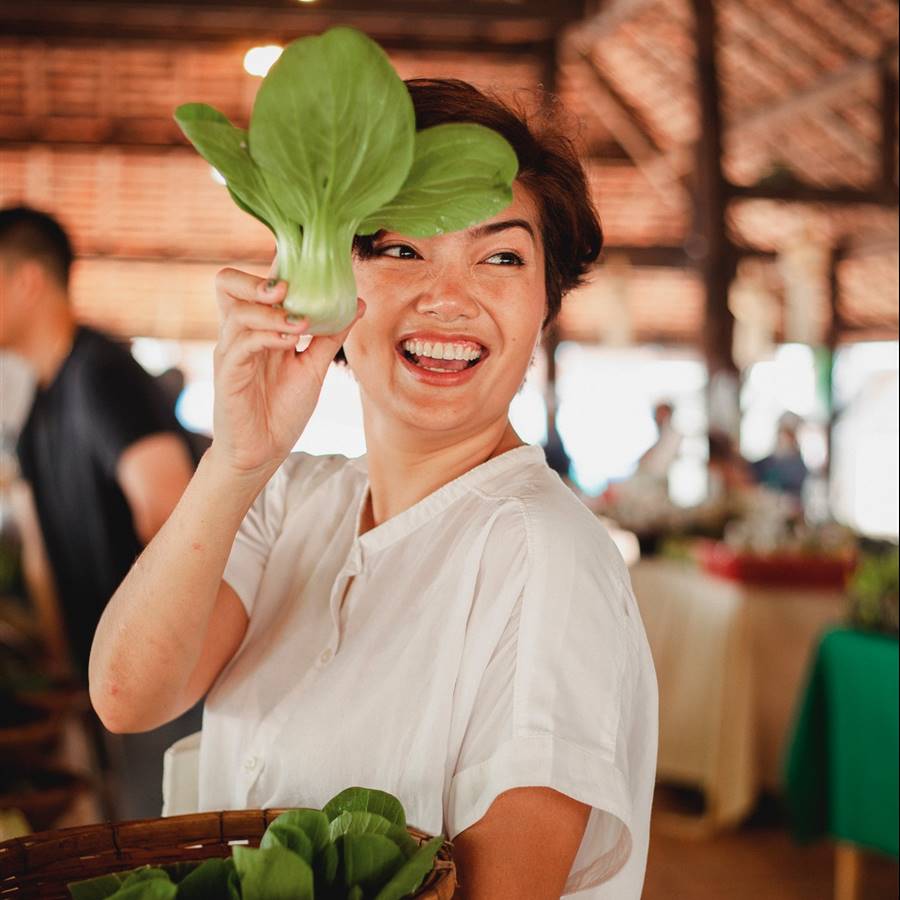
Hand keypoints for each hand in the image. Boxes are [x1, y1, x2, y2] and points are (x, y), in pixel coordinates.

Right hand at [209, 267, 364, 478]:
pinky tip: (291, 342)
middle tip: (288, 287)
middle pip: (227, 283)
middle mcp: (239, 334)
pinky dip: (268, 337)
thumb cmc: (282, 409)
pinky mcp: (228, 375)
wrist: (263, 452)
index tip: (308, 261)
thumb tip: (358, 303)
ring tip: (303, 323)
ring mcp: (230, 353)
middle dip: (257, 279)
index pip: (255, 283)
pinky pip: (241, 345)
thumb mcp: (313, 367)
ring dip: (272, 313)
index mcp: (257, 327)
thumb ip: (330, 335)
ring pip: (238, 312)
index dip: (276, 265)